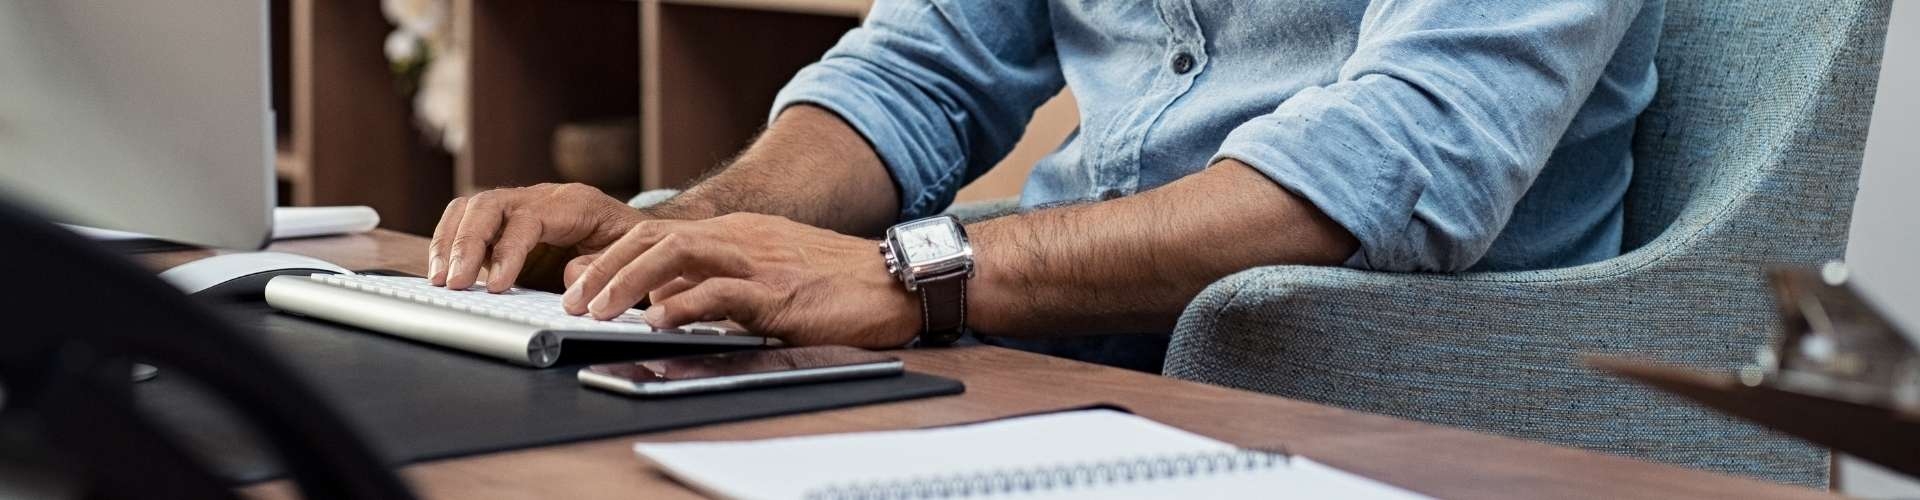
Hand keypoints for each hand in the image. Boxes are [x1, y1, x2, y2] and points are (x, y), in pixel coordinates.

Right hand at [429, 183, 643, 291]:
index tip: (496, 285)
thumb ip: (600, 268)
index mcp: (573, 203)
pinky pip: (469, 220)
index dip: (507, 250)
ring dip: (449, 242)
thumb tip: (569, 279)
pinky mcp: (506, 222)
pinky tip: (446, 272)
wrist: (638, 234)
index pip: (528, 218)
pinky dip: (450, 243)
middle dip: (466, 244)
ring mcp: (520, 205)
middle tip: (454, 283)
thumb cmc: (633, 246)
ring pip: (471, 208)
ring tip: (441, 279)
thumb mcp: (628, 259)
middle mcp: (541, 197)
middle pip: (489, 205)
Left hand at [559, 213, 919, 348]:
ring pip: (675, 255)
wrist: (898, 280)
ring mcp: (759, 261)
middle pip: (654, 238)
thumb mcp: (771, 275)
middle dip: (605, 268)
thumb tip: (666, 304)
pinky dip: (682, 304)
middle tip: (573, 301)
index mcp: (738, 232)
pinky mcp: (778, 292)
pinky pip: (719, 292)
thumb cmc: (839, 283)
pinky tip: (658, 322)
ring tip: (598, 310)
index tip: (579, 283)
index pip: (658, 233)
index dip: (612, 255)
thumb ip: (720, 285)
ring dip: (627, 282)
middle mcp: (741, 237)